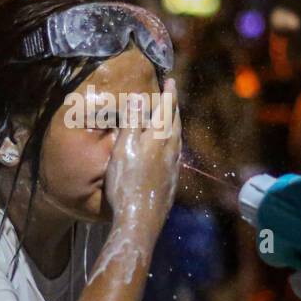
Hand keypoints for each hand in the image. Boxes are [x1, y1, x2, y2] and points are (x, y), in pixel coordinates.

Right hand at [104, 78, 180, 236]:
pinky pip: (175, 154)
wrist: (139, 220)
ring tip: (172, 119)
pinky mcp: (171, 182)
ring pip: (177, 139)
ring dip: (175, 125)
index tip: (170, 80)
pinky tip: (169, 150)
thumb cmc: (126, 184)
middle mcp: (171, 151)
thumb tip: (139, 98)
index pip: (166, 110)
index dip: (169, 94)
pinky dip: (173, 143)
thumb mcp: (123, 149)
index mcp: (159, 140)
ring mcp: (173, 168)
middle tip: (172, 96)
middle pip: (175, 124)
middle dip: (174, 108)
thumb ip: (132, 123)